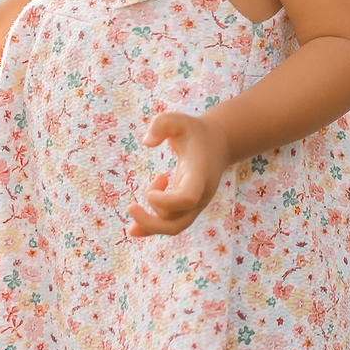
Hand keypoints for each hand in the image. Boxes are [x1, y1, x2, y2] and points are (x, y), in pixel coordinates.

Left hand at [127, 112, 230, 237]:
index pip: (188, 198)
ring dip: (149, 223)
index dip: (166, 201)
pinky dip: (153, 229)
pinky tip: (133, 228)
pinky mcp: (189, 207)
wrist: (218, 143)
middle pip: (178, 221)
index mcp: (199, 173)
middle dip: (151, 221)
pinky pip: (172, 225)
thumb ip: (162, 124)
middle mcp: (200, 194)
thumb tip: (146, 142)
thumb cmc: (194, 131)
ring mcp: (196, 204)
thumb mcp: (179, 120)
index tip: (149, 192)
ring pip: (174, 227)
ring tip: (132, 206)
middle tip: (130, 206)